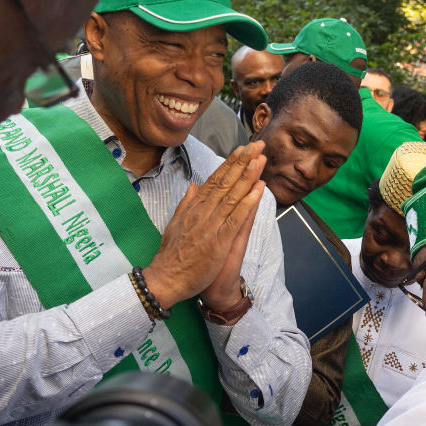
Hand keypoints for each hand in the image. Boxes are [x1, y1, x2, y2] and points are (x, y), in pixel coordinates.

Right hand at [142, 142, 266, 307]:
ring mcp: (210, 226)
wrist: (166, 280)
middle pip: (225, 182)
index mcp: (194, 208)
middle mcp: (202, 212)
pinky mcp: (218, 241)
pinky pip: (235, 219)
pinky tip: (258, 190)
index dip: (230, 163)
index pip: (214, 180)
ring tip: (260, 159)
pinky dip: (247, 203)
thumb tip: (194, 186)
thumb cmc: (172, 255)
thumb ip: (186, 204)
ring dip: (247, 176)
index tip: (243, 149)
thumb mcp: (175, 224)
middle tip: (257, 145)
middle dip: (242, 162)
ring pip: (231, 196)